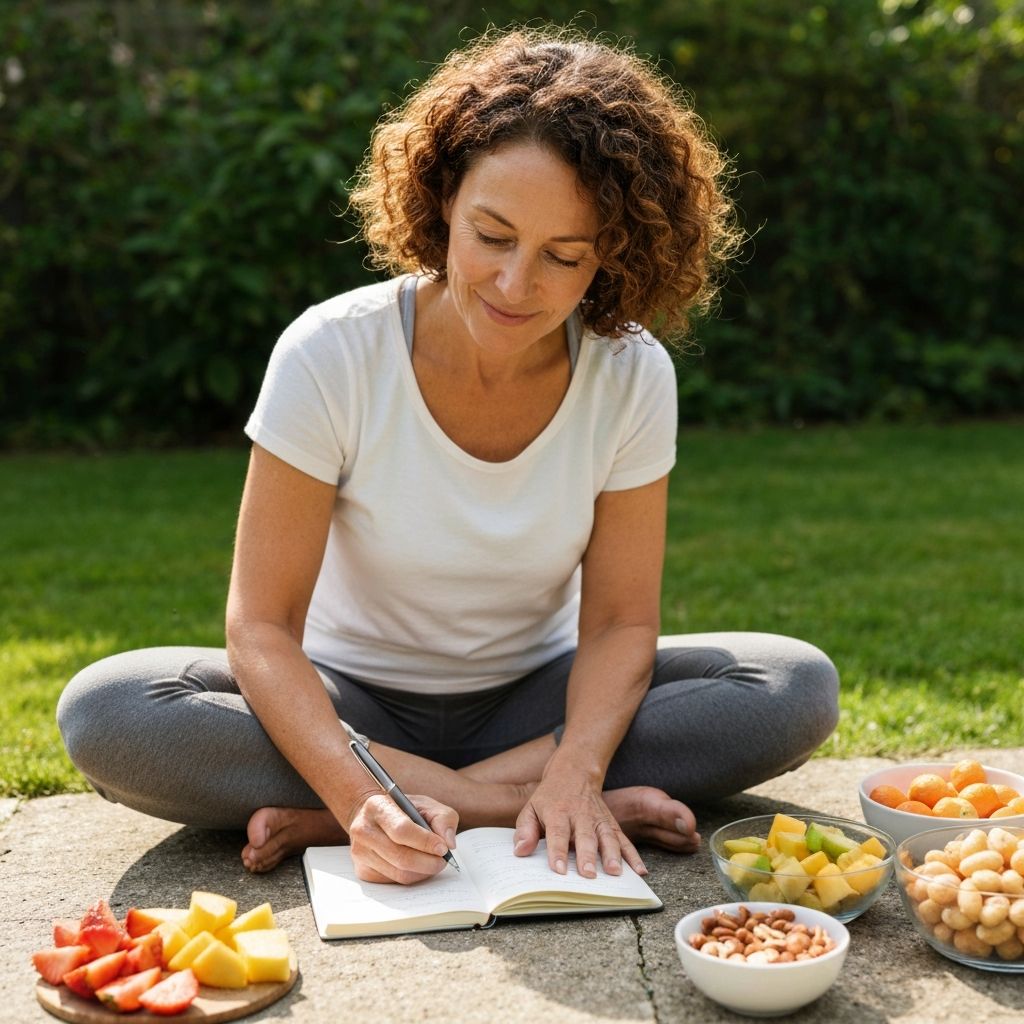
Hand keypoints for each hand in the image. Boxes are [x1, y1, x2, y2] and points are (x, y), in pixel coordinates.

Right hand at [347, 792, 458, 883]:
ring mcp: (360, 852)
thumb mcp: (426, 804)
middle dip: (428, 862)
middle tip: (443, 860)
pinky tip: (417, 866)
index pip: (401, 830)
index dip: (425, 842)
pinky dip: (412, 877)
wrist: (373, 817)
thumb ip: (443, 818)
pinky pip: (393, 882)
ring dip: (422, 872)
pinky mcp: (362, 871)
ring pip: (399, 873)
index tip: (443, 848)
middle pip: (400, 857)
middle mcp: (363, 830)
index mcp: (377, 806)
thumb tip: (448, 843)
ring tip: (433, 862)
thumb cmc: (403, 810)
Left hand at [512, 774, 645, 878]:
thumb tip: (520, 851)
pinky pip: (624, 839)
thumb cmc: (549, 799)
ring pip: (607, 837)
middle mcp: (580, 816)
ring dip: (612, 855)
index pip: (557, 833)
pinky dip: (634, 855)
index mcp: (558, 813)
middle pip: (584, 836)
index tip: (558, 870)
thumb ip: (525, 831)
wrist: (574, 773)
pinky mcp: (611, 823)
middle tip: (588, 875)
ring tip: (615, 873)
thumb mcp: (531, 808)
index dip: (558, 851)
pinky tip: (640, 870)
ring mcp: (598, 819)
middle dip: (587, 856)